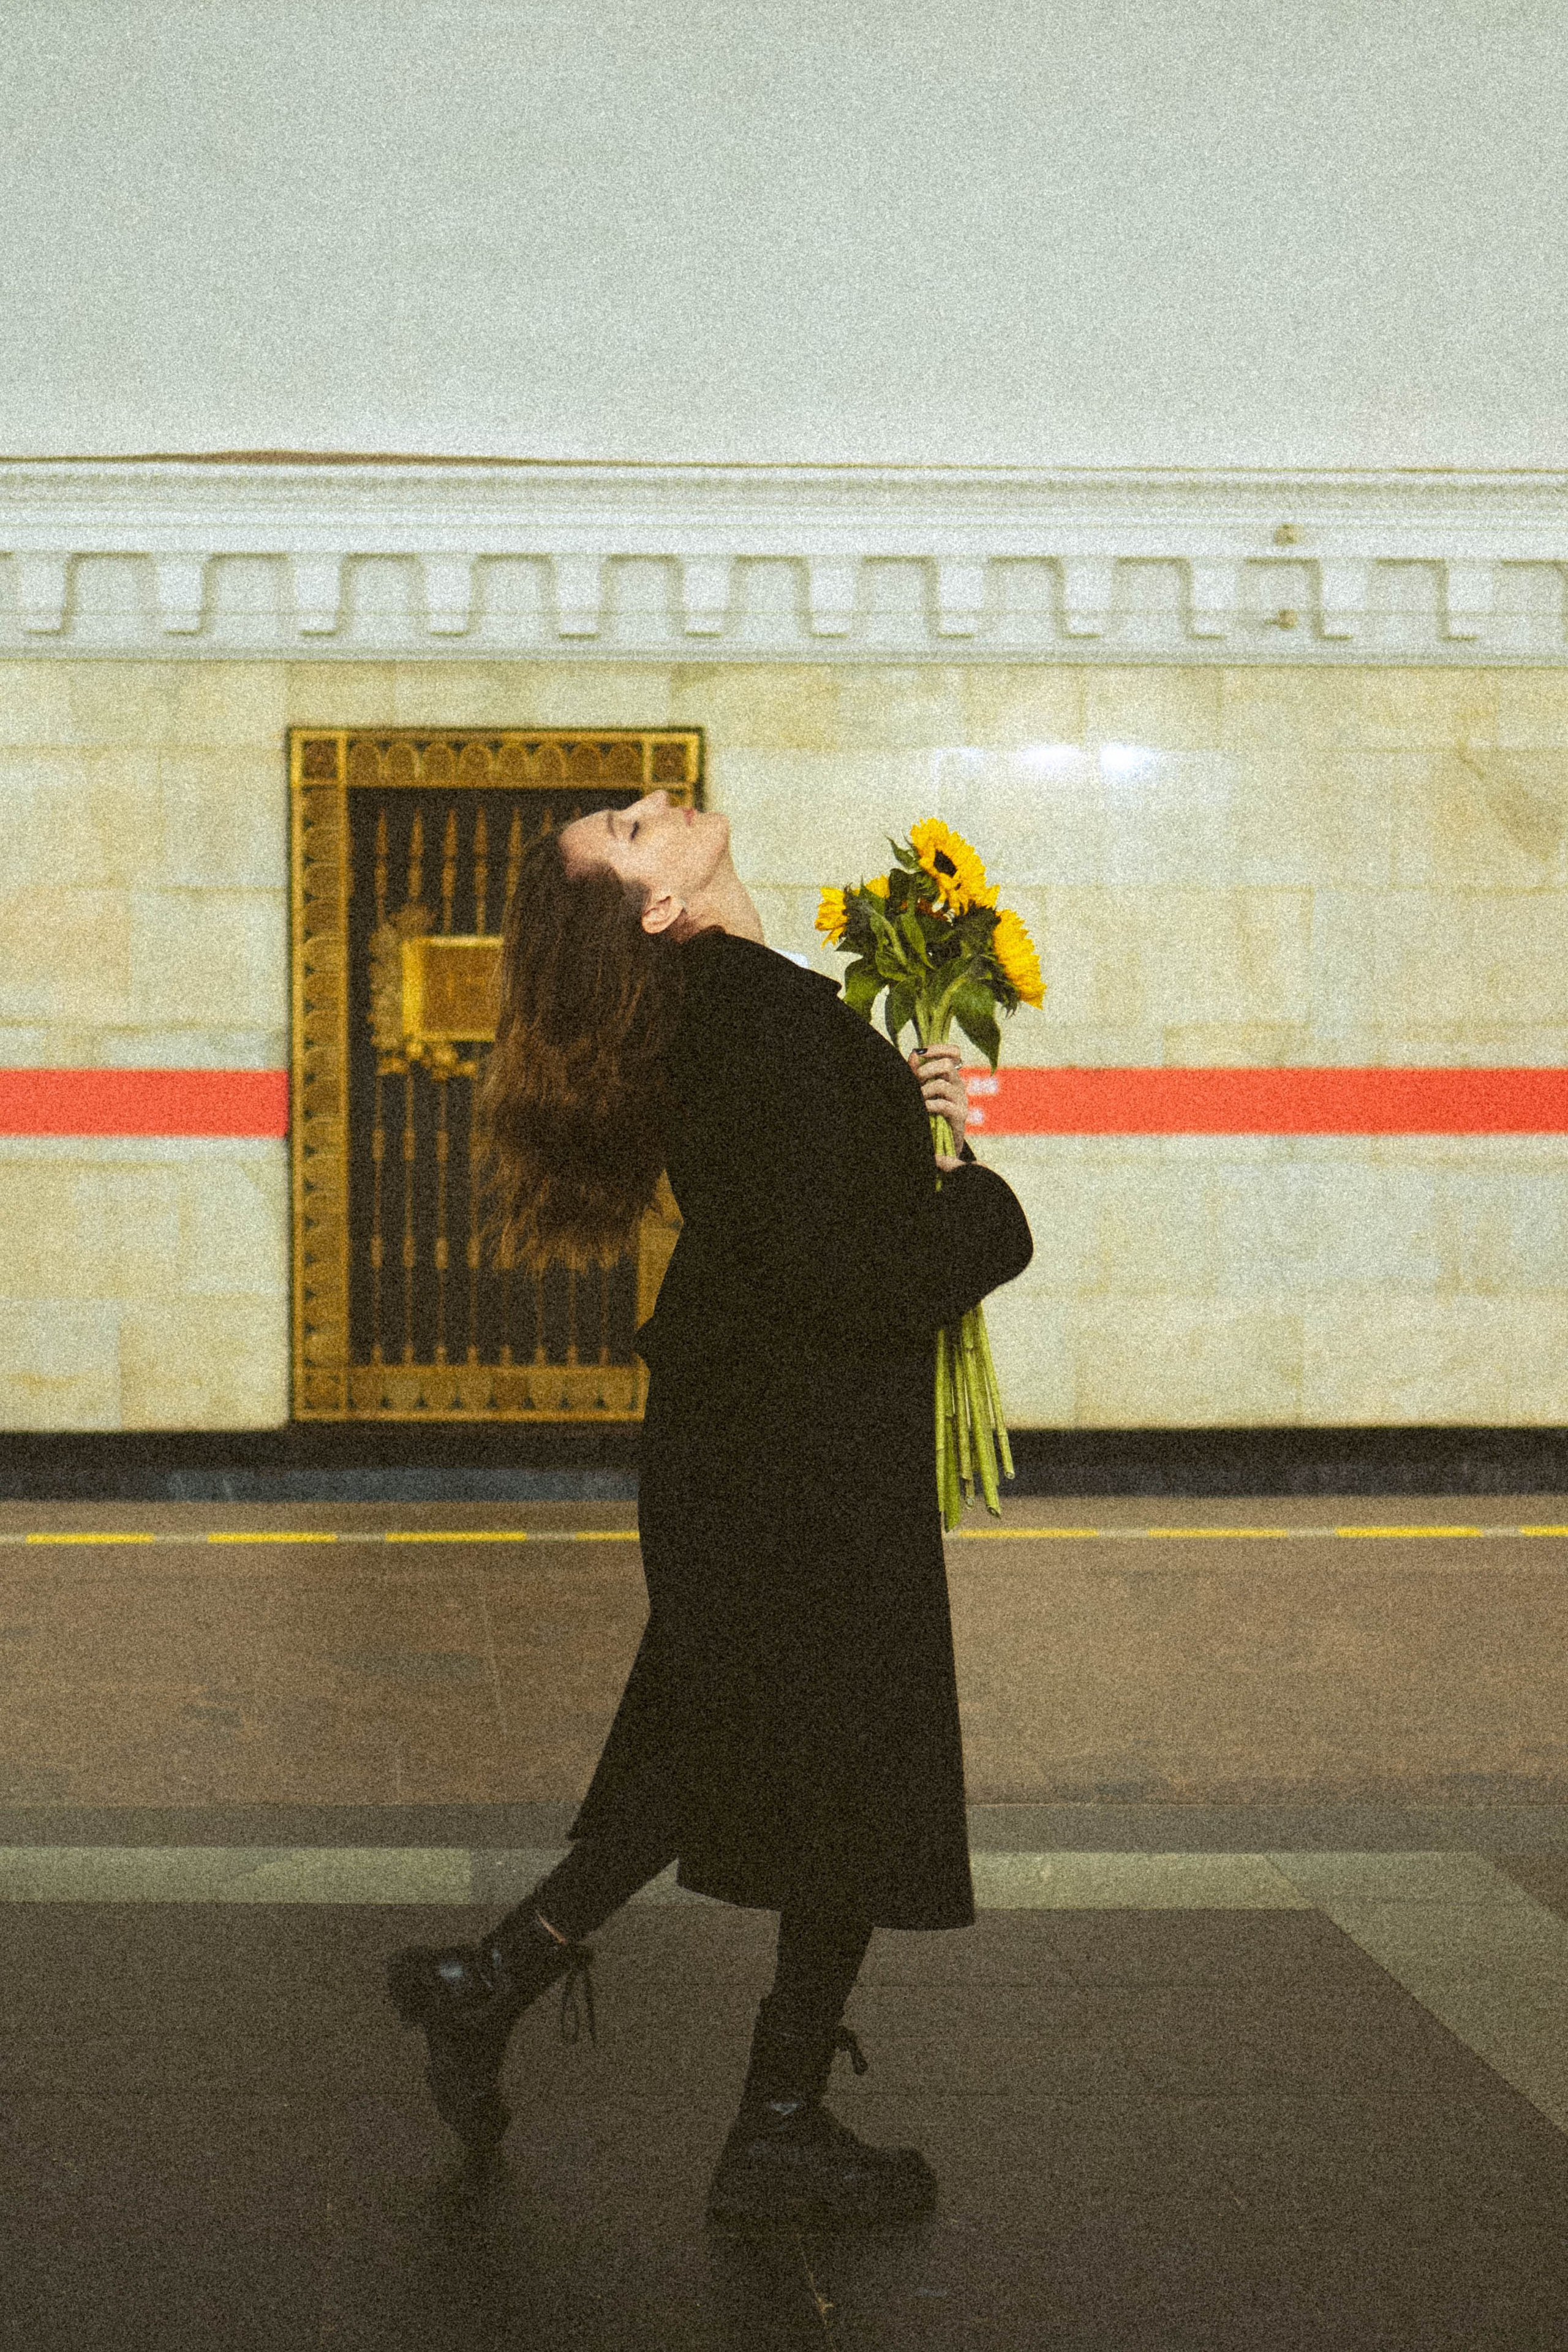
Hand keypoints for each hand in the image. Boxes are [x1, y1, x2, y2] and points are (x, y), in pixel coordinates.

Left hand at [909, 1042, 968, 1169]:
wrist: (940, 1145)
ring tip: (916, 1099)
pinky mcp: (960, 1116)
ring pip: (942, 1084)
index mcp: (950, 1076)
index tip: (921, 1052)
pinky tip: (922, 1110)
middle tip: (915, 1080)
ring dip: (924, 1090)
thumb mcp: (921, 1090)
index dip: (939, 1048)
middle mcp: (958, 1085)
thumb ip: (917, 1072)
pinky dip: (928, 1105)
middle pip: (947, 1064)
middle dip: (926, 1069)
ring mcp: (961, 1100)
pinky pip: (943, 1105)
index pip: (954, 1052)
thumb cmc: (928, 1114)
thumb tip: (914, 1054)